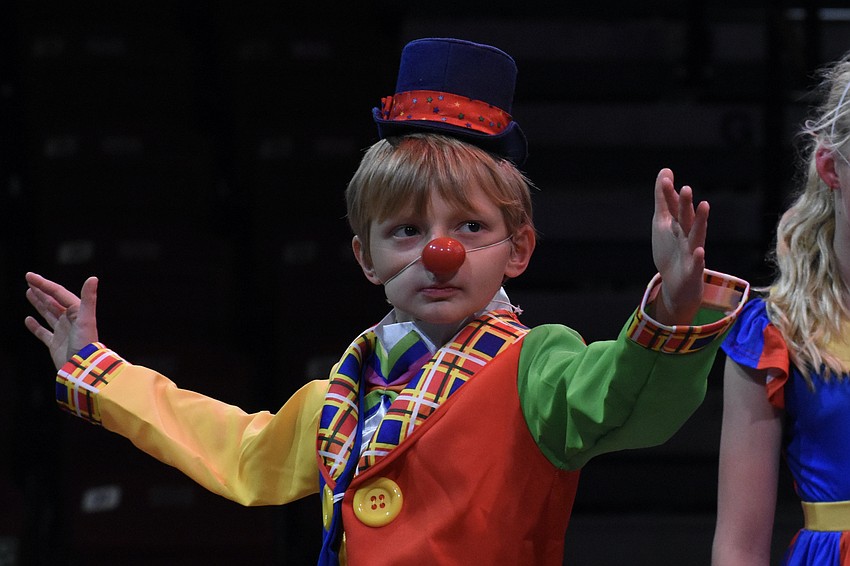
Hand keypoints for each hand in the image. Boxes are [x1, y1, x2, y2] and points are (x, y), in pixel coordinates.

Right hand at [25, 272, 99, 370]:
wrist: (82, 369)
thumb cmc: (86, 344)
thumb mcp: (86, 319)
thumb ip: (88, 298)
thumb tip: (93, 278)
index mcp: (77, 311)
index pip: (58, 293)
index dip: (44, 284)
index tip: (29, 276)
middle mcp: (70, 320)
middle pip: (53, 301)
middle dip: (42, 290)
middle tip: (29, 280)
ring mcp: (62, 332)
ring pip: (48, 313)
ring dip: (39, 303)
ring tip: (29, 292)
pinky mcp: (55, 344)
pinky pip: (43, 333)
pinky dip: (35, 326)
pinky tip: (28, 319)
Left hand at [651, 168, 707, 324]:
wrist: (678, 283)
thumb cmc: (671, 249)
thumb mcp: (663, 222)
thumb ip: (664, 199)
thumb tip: (665, 171)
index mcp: (679, 224)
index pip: (674, 207)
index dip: (669, 195)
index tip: (665, 180)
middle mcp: (688, 235)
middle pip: (686, 218)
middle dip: (686, 204)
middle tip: (686, 188)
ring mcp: (692, 252)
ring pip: (697, 236)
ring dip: (700, 222)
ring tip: (704, 206)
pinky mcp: (693, 271)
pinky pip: (697, 264)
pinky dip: (699, 258)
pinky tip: (700, 251)